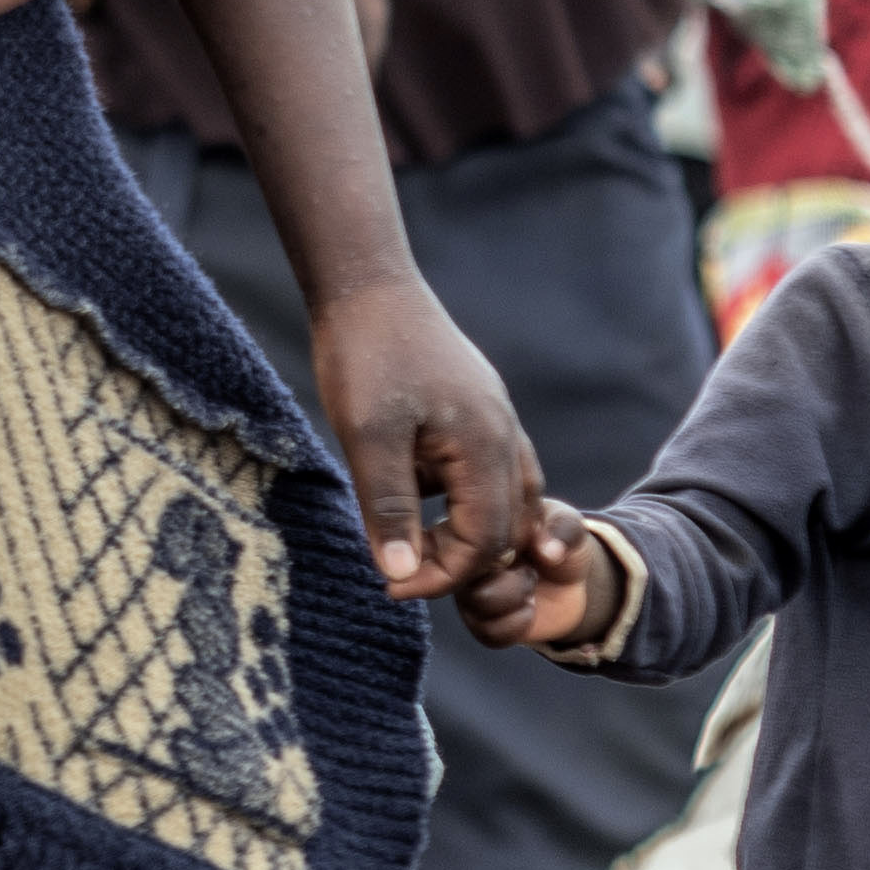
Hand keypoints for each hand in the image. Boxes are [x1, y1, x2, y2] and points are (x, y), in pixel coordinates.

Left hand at [308, 273, 545, 604]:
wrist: (368, 285)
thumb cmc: (364, 355)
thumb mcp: (366, 437)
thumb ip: (388, 508)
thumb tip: (401, 575)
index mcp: (485, 446)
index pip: (485, 542)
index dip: (442, 576)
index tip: (391, 584)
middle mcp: (505, 436)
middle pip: (505, 529)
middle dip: (457, 563)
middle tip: (397, 569)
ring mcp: (496, 421)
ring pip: (504, 502)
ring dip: (464, 534)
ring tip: (407, 543)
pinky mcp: (479, 412)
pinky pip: (488, 473)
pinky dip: (461, 502)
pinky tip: (415, 501)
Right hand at [451, 505, 612, 657]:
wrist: (569, 584)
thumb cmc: (560, 545)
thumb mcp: (570, 526)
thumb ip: (564, 530)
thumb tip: (549, 551)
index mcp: (477, 524)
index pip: (475, 534)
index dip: (510, 547)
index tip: (529, 544)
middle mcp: (462, 559)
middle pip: (473, 567)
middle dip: (516, 576)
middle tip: (530, 571)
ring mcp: (467, 593)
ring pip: (481, 602)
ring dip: (518, 598)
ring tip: (529, 589)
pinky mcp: (479, 623)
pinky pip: (489, 633)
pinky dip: (519, 624)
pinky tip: (527, 610)